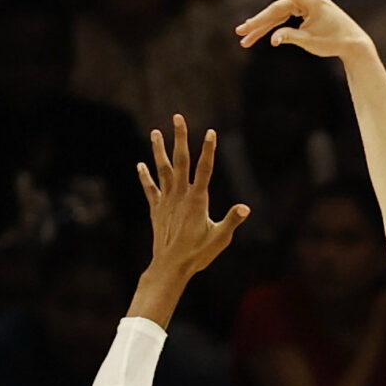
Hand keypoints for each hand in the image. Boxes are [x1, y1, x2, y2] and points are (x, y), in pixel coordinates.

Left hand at [138, 115, 250, 281]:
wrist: (170, 267)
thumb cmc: (198, 254)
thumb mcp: (220, 238)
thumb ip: (232, 220)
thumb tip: (245, 208)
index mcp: (198, 200)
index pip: (205, 169)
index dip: (208, 150)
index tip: (210, 132)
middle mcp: (180, 196)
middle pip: (181, 161)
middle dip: (180, 138)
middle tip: (177, 118)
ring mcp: (166, 201)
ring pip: (162, 170)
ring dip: (159, 150)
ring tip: (155, 132)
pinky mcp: (156, 210)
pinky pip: (150, 189)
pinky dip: (145, 176)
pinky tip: (140, 164)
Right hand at [237, 0, 371, 56]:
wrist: (351, 42)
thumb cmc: (333, 41)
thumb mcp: (310, 41)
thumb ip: (290, 37)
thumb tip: (272, 40)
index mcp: (312, 1)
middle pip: (276, 9)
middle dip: (258, 23)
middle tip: (240, 32)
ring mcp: (305, 1)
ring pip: (277, 14)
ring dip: (261, 26)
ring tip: (244, 39)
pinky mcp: (303, 8)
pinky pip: (283, 16)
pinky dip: (271, 25)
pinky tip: (256, 32)